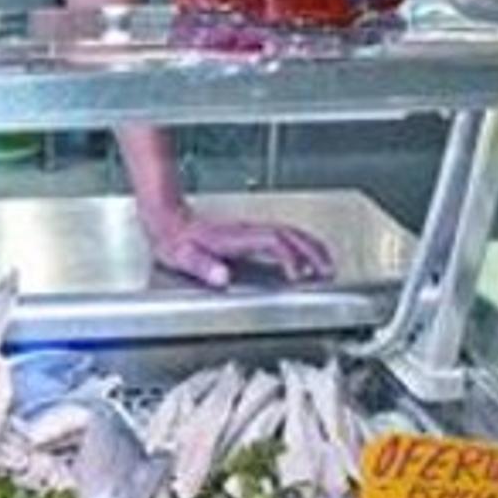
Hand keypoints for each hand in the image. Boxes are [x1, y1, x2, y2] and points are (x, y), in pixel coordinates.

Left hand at [143, 203, 334, 290]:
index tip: (299, 277)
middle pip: (290, 235)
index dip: (289, 257)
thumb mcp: (183, 255)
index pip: (273, 242)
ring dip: (312, 247)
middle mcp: (247, 232)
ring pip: (290, 233)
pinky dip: (301, 245)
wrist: (169, 221)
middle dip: (312, 251)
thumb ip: (201, 265)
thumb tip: (221, 276)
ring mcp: (251, 231)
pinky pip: (284, 236)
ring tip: (327, 266)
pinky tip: (306, 258)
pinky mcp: (251, 235)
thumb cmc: (177, 241)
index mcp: (235, 238)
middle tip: (328, 271)